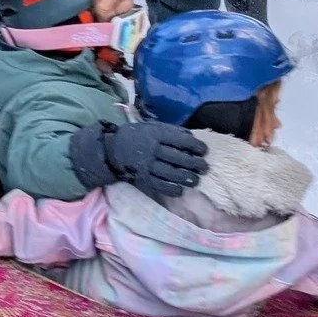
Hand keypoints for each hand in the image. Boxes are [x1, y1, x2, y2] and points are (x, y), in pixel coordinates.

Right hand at [70, 120, 207, 199]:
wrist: (112, 149)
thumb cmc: (136, 136)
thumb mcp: (150, 127)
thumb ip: (169, 130)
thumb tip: (191, 135)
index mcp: (154, 134)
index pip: (179, 139)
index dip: (194, 145)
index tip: (204, 150)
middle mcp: (151, 149)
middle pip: (177, 157)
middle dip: (194, 163)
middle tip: (205, 167)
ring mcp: (147, 165)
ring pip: (171, 173)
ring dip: (186, 178)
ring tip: (195, 180)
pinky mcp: (143, 178)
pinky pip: (161, 186)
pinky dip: (172, 189)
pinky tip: (180, 189)